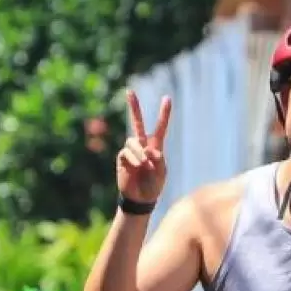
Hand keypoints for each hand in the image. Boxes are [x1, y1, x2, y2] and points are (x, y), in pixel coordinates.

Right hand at [118, 90, 171, 206]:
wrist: (140, 199)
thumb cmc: (154, 186)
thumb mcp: (162, 174)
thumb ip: (158, 160)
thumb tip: (148, 149)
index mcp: (156, 147)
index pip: (160, 127)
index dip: (164, 113)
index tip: (167, 98)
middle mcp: (143, 146)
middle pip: (137, 123)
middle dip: (134, 107)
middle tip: (129, 91)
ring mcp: (131, 151)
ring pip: (132, 141)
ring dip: (139, 152)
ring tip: (144, 165)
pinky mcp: (122, 158)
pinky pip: (125, 152)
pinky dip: (133, 158)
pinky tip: (137, 166)